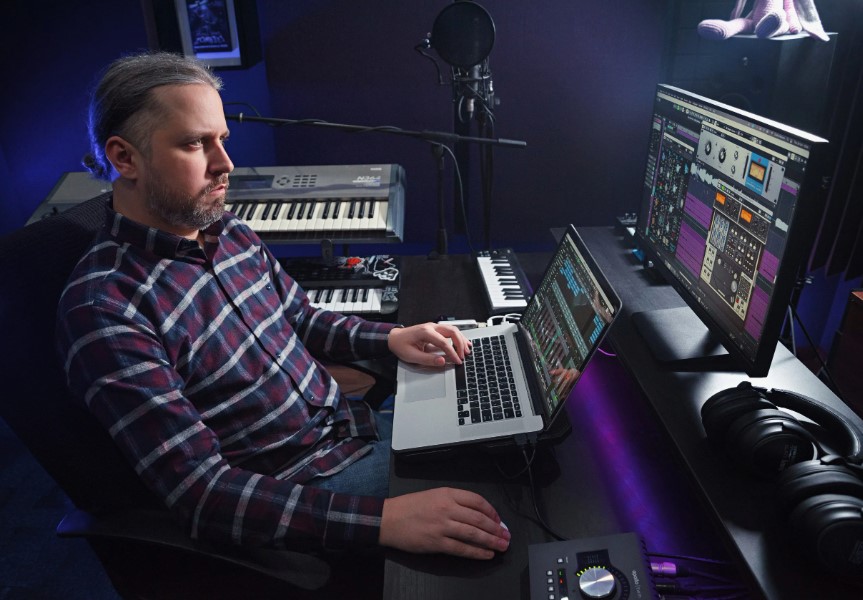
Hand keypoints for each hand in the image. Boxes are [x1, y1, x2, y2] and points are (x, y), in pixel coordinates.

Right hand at [379, 487, 509, 558]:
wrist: (388, 519)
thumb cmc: (409, 506)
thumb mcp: (433, 495)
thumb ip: (453, 501)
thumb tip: (477, 514)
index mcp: (447, 494)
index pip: (477, 501)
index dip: (491, 511)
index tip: (499, 520)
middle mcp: (447, 508)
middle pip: (479, 518)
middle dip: (496, 528)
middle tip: (506, 536)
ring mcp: (442, 526)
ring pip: (473, 534)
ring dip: (491, 541)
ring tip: (502, 546)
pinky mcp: (436, 543)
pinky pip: (462, 548)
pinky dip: (476, 552)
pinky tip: (486, 555)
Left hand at [388, 322, 470, 366]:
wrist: (394, 338)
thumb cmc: (401, 346)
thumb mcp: (412, 356)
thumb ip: (428, 359)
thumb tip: (442, 362)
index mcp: (425, 332)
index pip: (444, 342)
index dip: (452, 353)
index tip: (457, 361)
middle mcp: (431, 327)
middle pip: (452, 332)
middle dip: (460, 344)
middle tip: (464, 356)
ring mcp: (433, 327)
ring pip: (452, 330)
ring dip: (461, 339)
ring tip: (467, 350)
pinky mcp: (434, 329)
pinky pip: (449, 331)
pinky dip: (458, 337)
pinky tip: (464, 343)